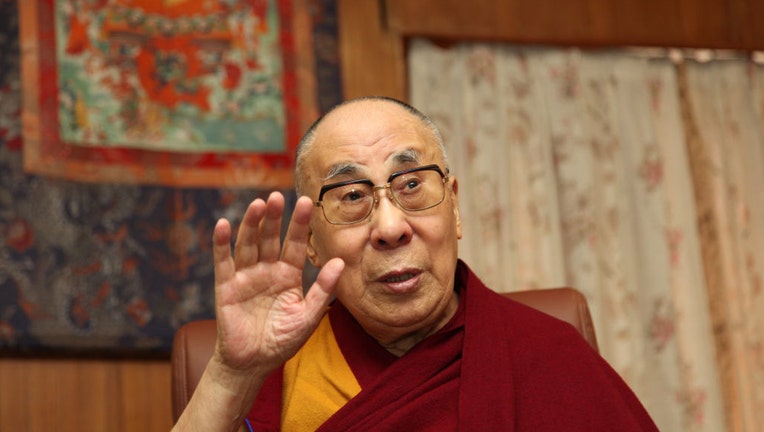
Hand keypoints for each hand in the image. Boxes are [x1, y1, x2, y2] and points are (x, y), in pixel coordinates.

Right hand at [211, 192, 343, 373]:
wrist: (253, 363)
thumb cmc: (282, 340)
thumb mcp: (308, 316)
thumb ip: (323, 290)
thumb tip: (340, 262)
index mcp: (288, 275)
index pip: (295, 244)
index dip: (299, 224)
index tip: (306, 201)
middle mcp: (267, 270)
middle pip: (270, 238)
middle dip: (275, 217)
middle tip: (278, 196)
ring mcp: (245, 276)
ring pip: (249, 244)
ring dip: (252, 224)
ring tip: (259, 204)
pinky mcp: (225, 287)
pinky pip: (223, 262)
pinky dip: (222, 243)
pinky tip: (224, 225)